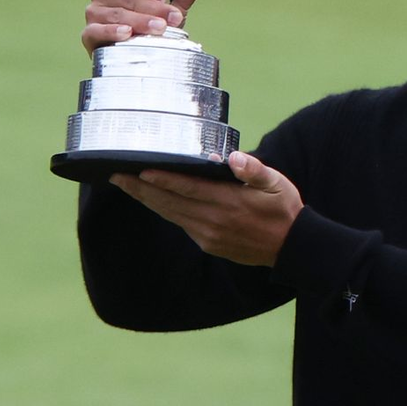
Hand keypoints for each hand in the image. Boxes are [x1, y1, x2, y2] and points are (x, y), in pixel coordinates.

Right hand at [82, 0, 224, 54]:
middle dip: (149, 5)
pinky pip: (95, 31)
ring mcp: (95, 13)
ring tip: (160, 28)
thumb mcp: (175, 2)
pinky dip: (111, 32)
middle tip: (173, 16)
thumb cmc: (154, 19)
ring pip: (114, 13)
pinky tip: (127, 34)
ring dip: (138, 20)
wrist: (140, 51)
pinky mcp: (90, 35)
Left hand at [109, 151, 302, 267]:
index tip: (139, 171)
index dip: (162, 180)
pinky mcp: (208, 243)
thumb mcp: (277, 184)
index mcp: (229, 202)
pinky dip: (163, 210)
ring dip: (146, 199)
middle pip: (169, 202)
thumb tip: (234, 157)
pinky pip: (180, 223)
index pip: (187, 188)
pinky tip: (153, 200)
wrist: (291, 248)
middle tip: (115, 175)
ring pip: (170, 214)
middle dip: (140, 188)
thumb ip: (254, 169)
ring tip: (125, 185)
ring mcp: (208, 234)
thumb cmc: (284, 209)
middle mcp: (214, 220)